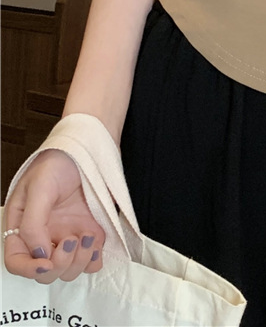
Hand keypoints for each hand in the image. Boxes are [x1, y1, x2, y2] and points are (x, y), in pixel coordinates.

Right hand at [3, 147, 105, 282]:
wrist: (90, 146)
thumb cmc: (58, 161)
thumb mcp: (39, 187)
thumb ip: (33, 222)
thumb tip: (38, 252)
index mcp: (23, 227)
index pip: (17, 262)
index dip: (29, 270)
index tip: (47, 264)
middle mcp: (45, 236)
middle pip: (46, 271)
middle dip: (59, 264)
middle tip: (70, 241)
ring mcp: (69, 235)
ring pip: (69, 269)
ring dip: (79, 261)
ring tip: (86, 235)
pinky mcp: (91, 232)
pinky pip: (93, 259)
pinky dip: (95, 258)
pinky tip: (96, 238)